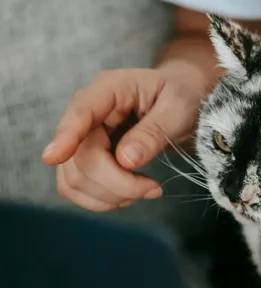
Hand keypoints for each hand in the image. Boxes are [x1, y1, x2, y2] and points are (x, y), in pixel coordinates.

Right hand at [42, 63, 207, 210]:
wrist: (181, 99)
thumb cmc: (181, 97)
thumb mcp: (178, 109)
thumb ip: (153, 132)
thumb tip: (126, 159)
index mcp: (112, 88)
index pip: (80, 112)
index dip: (65, 136)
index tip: (53, 158)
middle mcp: (90, 111)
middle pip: (79, 156)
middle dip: (115, 182)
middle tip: (153, 189)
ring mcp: (84, 135)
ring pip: (73, 177)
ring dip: (108, 195)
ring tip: (146, 190)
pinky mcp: (85, 157)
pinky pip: (77, 187)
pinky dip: (102, 199)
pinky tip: (129, 194)